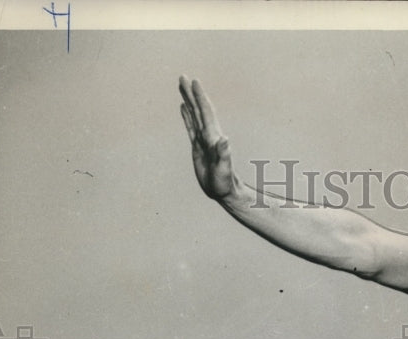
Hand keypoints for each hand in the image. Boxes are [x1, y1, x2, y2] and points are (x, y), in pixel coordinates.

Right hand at [179, 76, 235, 200]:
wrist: (224, 191)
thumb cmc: (224, 183)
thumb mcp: (223, 169)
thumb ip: (224, 154)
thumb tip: (224, 139)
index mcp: (213, 137)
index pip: (206, 113)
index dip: (200, 98)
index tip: (194, 82)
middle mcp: (208, 135)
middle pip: (198, 110)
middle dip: (191, 93)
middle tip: (183, 76)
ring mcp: (203, 140)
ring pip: (194, 116)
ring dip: (188, 101)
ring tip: (182, 87)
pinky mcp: (198, 147)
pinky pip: (191, 127)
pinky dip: (187, 116)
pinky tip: (184, 108)